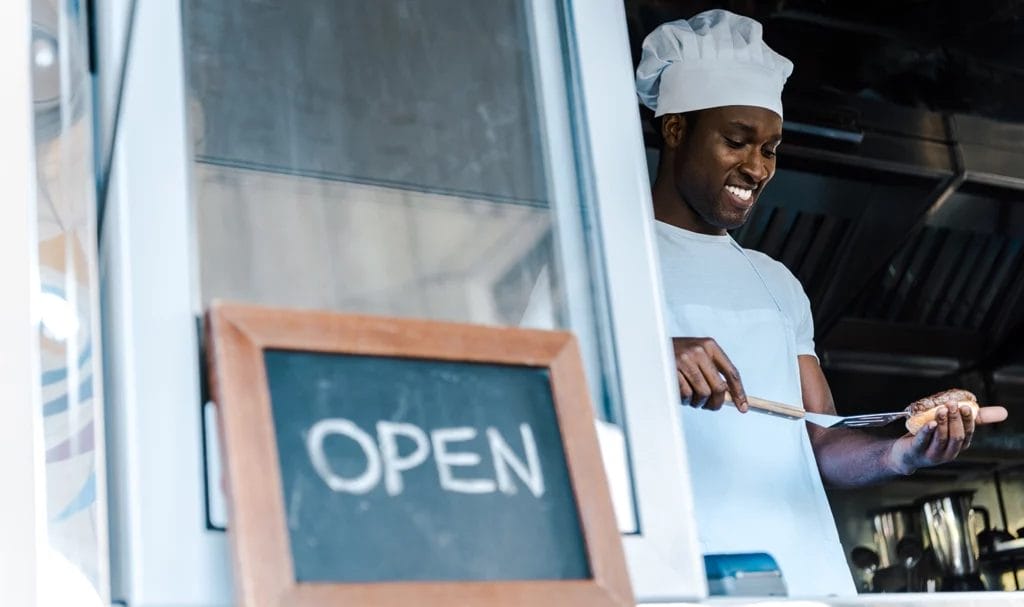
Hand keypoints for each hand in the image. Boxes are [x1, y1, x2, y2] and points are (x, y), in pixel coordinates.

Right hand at [671, 337, 747, 411]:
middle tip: (710, 406)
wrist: (650, 346)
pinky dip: (684, 400)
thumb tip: (729, 396)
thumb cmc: (676, 355)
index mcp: (710, 345)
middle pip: (719, 387)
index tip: (743, 408)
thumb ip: (712, 371)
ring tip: (691, 398)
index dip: (739, 393)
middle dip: (716, 402)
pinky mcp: (672, 370)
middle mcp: (699, 350)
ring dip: (698, 402)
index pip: (731, 372)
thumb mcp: (697, 355)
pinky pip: (686, 395)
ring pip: (703, 394)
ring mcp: (684, 359)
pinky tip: (680, 394)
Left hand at [889, 403, 1007, 473]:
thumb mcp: (951, 429)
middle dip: (955, 420)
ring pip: (941, 439)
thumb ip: (969, 419)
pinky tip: (930, 423)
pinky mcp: (916, 452)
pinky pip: (923, 441)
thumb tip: (1000, 412)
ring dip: (943, 423)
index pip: (967, 434)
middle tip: (951, 405)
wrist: (905, 455)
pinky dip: (927, 432)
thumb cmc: (930, 438)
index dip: (968, 421)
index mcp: (957, 446)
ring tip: (941, 410)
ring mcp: (932, 454)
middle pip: (956, 437)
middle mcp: (947, 453)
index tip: (966, 407)